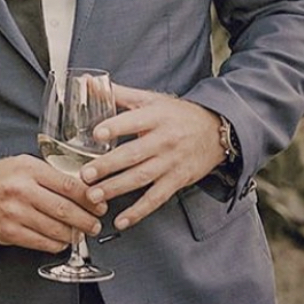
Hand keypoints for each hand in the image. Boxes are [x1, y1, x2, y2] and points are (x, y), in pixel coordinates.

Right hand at [0, 154, 107, 250]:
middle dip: (86, 219)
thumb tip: (82, 188)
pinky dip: (56, 244)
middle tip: (95, 223)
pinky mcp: (8, 232)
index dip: (89, 198)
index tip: (99, 204)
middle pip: (64, 209)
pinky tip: (62, 241)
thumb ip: (49, 174)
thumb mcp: (22, 165)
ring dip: (73, 234)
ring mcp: (14, 213)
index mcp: (29, 169)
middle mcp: (22, 190)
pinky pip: (41, 242)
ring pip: (55, 228)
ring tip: (81, 234)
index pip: (68, 185)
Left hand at [80, 85, 225, 231]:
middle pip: (133, 154)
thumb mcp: (151, 99)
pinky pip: (156, 198)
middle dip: (108, 166)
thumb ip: (119, 94)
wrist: (217, 130)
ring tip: (94, 196)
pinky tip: (122, 220)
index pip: (134, 121)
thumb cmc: (179, 115)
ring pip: (141, 178)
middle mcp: (163, 140)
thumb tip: (89, 82)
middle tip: (86, 174)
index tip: (97, 133)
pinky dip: (139, 211)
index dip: (115, 126)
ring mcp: (170, 162)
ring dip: (116, 188)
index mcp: (156, 117)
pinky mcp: (177, 180)